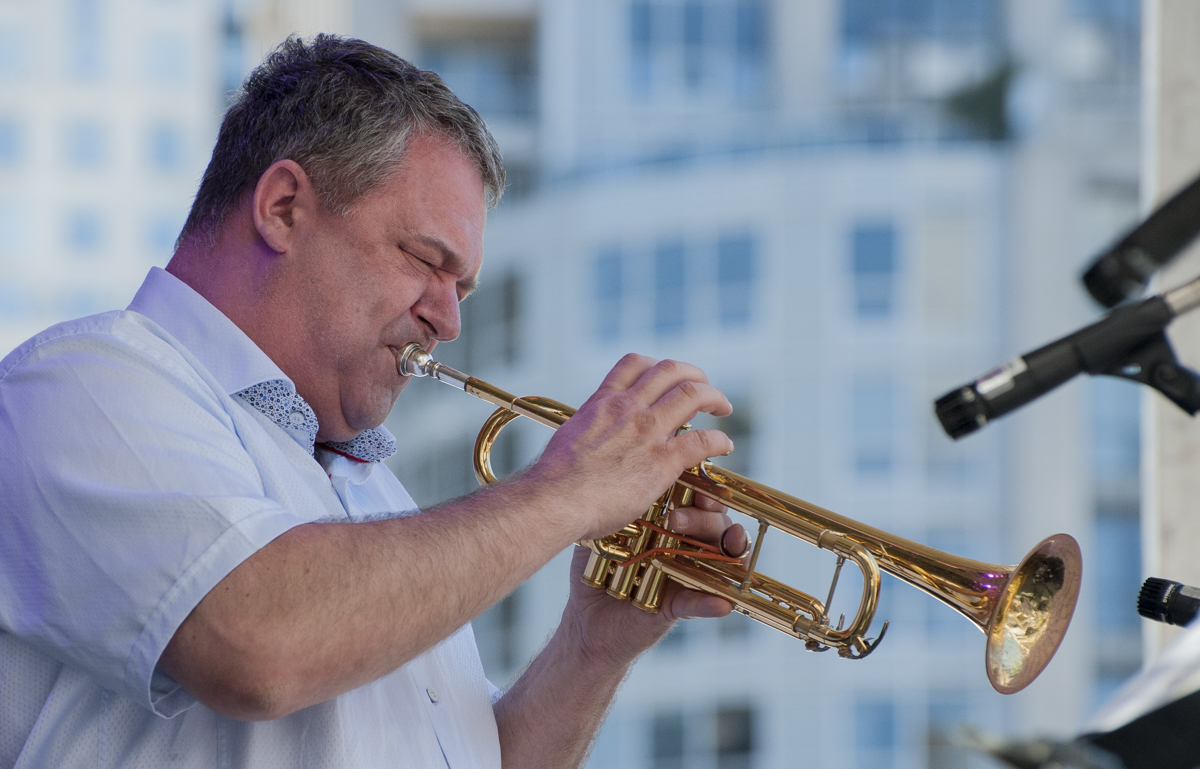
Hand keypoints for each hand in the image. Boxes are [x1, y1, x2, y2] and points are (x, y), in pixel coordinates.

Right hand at [526, 355, 733, 541]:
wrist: (554, 501)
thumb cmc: (554, 482)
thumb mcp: (568, 439)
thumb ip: (588, 433)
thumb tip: (589, 443)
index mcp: (602, 403)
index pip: (634, 364)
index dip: (657, 365)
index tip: (667, 378)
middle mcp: (627, 409)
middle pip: (671, 370)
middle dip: (694, 374)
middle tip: (704, 387)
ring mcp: (646, 432)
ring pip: (693, 394)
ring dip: (714, 397)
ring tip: (722, 407)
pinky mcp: (661, 462)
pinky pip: (701, 440)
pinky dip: (719, 440)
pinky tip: (724, 446)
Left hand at [561, 493, 749, 668]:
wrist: (585, 620)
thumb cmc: (596, 569)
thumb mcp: (603, 533)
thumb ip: (616, 507)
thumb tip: (621, 481)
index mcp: (671, 523)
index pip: (698, 501)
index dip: (705, 491)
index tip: (696, 486)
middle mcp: (686, 547)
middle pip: (716, 525)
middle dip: (703, 518)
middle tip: (675, 519)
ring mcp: (687, 576)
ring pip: (720, 559)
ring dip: (725, 549)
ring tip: (723, 543)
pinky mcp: (678, 607)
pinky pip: (700, 603)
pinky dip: (711, 603)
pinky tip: (721, 602)